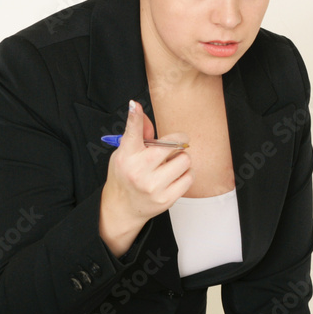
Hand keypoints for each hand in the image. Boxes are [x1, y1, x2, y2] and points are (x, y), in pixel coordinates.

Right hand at [99, 99, 192, 256]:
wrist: (123, 207)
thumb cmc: (125, 176)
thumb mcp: (124, 153)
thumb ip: (137, 134)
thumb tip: (139, 109)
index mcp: (127, 156)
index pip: (132, 133)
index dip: (134, 117)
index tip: (135, 106)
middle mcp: (139, 170)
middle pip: (172, 145)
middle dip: (177, 142)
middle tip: (173, 146)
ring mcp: (153, 186)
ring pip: (185, 160)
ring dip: (182, 159)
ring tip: (171, 165)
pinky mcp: (166, 199)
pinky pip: (190, 177)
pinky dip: (186, 174)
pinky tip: (175, 176)